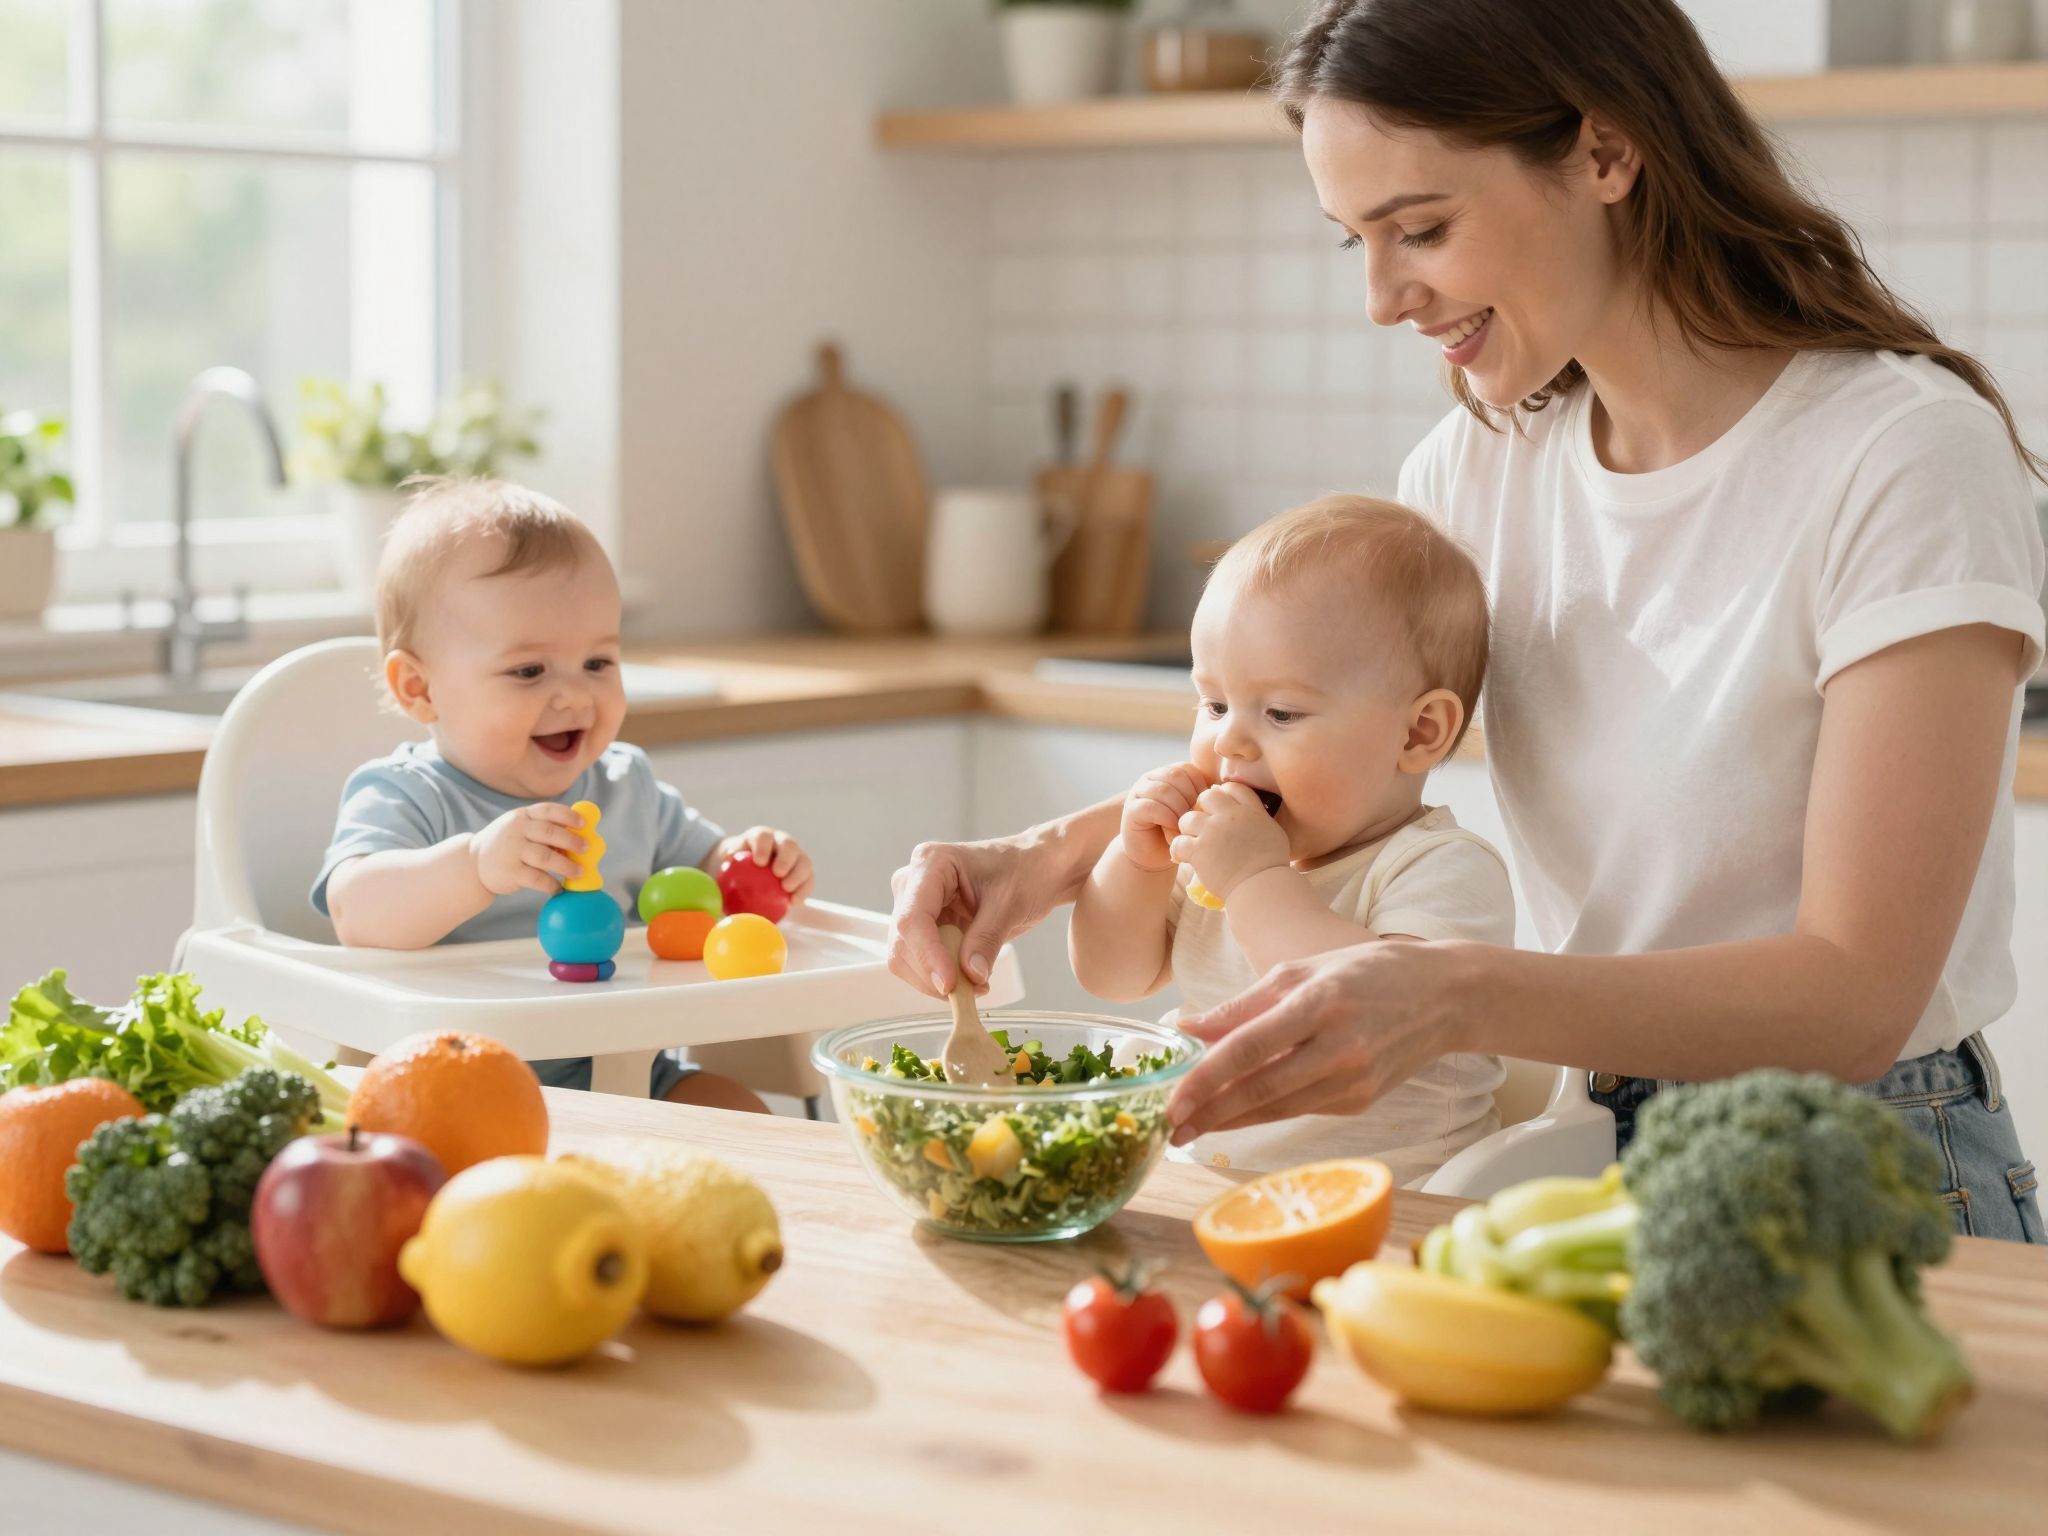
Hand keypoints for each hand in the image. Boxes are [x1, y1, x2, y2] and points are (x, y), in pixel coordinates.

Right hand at [470, 802, 590, 896]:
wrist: (473, 863)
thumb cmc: (507, 845)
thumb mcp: (520, 829)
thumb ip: (544, 829)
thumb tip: (581, 837)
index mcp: (522, 816)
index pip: (548, 810)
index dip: (568, 815)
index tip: (583, 824)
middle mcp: (516, 830)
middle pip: (550, 832)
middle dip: (572, 841)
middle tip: (586, 849)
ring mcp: (512, 851)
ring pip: (546, 857)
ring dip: (566, 865)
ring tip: (579, 872)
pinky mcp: (511, 872)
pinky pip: (537, 879)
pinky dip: (551, 885)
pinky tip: (558, 888)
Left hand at [714, 827, 815, 904]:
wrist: (750, 874)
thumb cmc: (734, 870)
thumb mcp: (726, 866)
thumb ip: (723, 867)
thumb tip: (719, 874)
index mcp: (761, 837)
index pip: (762, 837)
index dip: (762, 846)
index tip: (759, 862)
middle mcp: (781, 842)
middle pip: (788, 845)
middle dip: (785, 857)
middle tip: (777, 874)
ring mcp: (796, 857)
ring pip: (803, 861)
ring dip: (797, 875)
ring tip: (787, 890)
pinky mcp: (804, 872)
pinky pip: (808, 880)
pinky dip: (803, 890)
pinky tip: (794, 903)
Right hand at [889, 836, 1066, 998]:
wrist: (1036, 868)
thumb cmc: (1025, 871)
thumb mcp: (1011, 904)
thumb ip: (987, 939)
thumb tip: (970, 976)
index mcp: (931, 863)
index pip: (912, 918)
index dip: (927, 956)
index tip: (948, 984)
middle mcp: (913, 883)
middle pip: (903, 942)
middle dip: (933, 973)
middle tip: (974, 989)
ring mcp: (915, 906)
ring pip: (905, 958)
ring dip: (936, 980)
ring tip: (978, 983)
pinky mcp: (924, 927)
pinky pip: (919, 963)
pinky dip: (942, 977)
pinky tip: (971, 976)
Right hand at [1119, 762, 1208, 871]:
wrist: (1154, 855)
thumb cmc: (1179, 833)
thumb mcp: (1194, 811)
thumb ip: (1202, 797)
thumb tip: (1221, 790)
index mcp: (1170, 773)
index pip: (1189, 770)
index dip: (1200, 790)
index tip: (1203, 812)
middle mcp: (1153, 778)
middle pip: (1177, 776)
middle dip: (1189, 800)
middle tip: (1194, 821)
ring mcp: (1139, 791)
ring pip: (1164, 790)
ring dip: (1178, 812)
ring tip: (1183, 829)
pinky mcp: (1131, 809)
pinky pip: (1152, 806)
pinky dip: (1166, 819)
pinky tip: (1172, 832)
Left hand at [1166, 940, 1473, 1143]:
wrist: (1444, 998)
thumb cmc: (1366, 973)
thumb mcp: (1302, 971)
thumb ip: (1242, 1004)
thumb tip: (1187, 1026)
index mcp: (1320, 1003)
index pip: (1250, 1048)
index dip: (1206, 1079)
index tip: (1171, 1100)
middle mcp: (1340, 1047)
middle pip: (1260, 1089)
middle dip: (1209, 1114)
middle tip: (1168, 1129)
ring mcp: (1354, 1080)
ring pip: (1278, 1108)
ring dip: (1230, 1121)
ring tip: (1190, 1128)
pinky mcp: (1361, 1102)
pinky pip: (1300, 1110)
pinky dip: (1263, 1113)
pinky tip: (1233, 1115)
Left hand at [1170, 783, 1289, 901]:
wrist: (1262, 886)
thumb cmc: (1271, 865)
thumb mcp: (1273, 832)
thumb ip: (1259, 818)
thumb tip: (1250, 813)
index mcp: (1251, 810)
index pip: (1232, 787)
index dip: (1223, 795)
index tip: (1221, 809)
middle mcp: (1231, 816)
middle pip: (1207, 796)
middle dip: (1202, 808)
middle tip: (1203, 825)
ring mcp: (1213, 831)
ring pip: (1187, 818)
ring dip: (1188, 830)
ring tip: (1193, 843)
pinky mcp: (1200, 850)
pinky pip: (1178, 842)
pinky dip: (1178, 850)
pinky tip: (1184, 857)